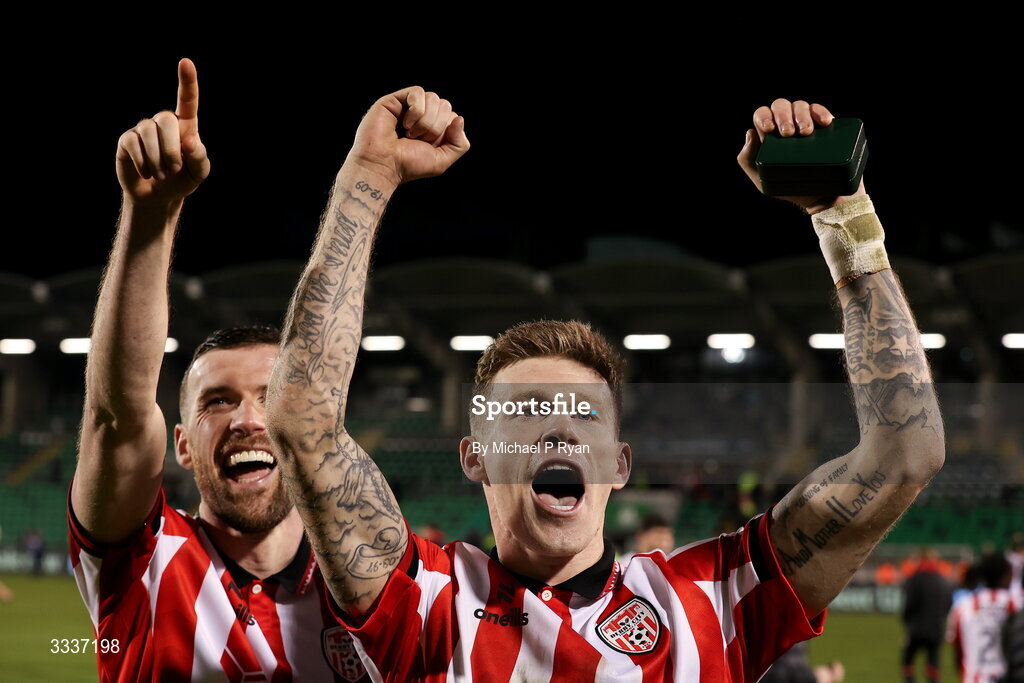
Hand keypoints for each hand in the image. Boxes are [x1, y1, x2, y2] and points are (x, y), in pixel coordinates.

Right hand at [115, 58, 209, 205]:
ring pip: (148, 131)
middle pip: (166, 118)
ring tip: (161, 175)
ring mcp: (143, 129)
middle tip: (174, 170)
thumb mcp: (199, 172)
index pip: (187, 100)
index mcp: (185, 126)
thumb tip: (189, 140)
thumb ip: (199, 157)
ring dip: (157, 158)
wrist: (159, 196)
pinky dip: (143, 162)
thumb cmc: (183, 179)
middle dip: (171, 148)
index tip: (185, 62)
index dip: (187, 81)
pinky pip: (133, 144)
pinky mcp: (126, 140)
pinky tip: (147, 173)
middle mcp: (163, 122)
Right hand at [347, 86, 469, 187]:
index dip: (446, 132)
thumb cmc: (408, 164)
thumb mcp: (442, 160)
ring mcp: (409, 106)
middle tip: (418, 139)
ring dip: (425, 121)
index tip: (430, 145)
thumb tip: (459, 119)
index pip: (453, 116)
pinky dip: (415, 111)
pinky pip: (418, 92)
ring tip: (410, 133)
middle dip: (435, 127)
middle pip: (445, 105)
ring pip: (433, 98)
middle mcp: (423, 115)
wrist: (383, 164)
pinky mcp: (395, 99)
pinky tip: (405, 123)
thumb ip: (459, 144)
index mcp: (434, 127)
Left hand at [737, 98, 865, 214]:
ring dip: (801, 115)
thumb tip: (750, 133)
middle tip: (788, 134)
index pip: (762, 114)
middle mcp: (786, 124)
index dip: (763, 116)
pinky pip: (820, 111)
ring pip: (800, 105)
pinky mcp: (825, 127)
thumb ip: (748, 160)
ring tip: (806, 133)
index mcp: (769, 134)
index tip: (769, 129)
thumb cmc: (788, 188)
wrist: (820, 198)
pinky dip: (821, 112)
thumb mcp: (762, 179)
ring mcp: (806, 123)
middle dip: (783, 116)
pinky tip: (824, 122)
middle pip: (780, 105)